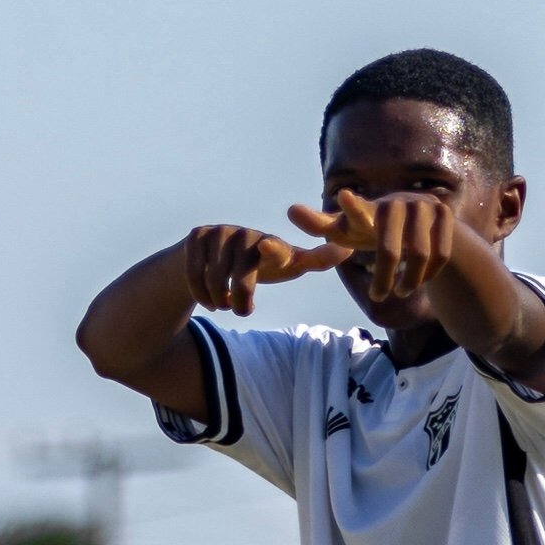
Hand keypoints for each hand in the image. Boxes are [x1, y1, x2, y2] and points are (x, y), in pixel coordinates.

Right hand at [178, 221, 343, 315]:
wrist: (211, 260)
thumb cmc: (256, 265)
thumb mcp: (286, 264)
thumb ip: (315, 260)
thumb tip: (348, 249)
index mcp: (270, 243)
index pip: (275, 249)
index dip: (274, 250)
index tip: (268, 249)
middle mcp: (244, 233)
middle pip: (242, 275)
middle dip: (240, 299)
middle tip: (242, 311)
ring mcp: (219, 232)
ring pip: (216, 278)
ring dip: (220, 299)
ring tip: (225, 304)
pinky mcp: (196, 237)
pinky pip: (196, 275)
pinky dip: (201, 294)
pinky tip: (209, 300)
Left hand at [286, 188, 466, 301]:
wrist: (423, 223)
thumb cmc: (375, 229)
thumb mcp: (349, 230)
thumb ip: (322, 224)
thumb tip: (289, 210)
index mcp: (370, 208)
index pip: (358, 211)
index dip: (351, 207)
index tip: (343, 197)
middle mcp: (398, 202)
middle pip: (389, 251)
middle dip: (383, 279)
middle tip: (378, 297)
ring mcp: (425, 206)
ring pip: (419, 255)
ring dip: (409, 280)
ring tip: (400, 291)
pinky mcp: (446, 215)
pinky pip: (440, 255)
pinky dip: (429, 274)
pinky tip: (420, 279)